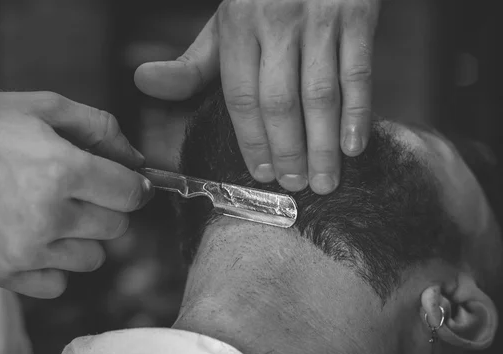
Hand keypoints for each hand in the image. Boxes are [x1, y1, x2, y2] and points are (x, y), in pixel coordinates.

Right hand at [0, 92, 152, 297]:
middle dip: (108, 207)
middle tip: (82, 192)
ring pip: (93, 258)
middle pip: (117, 227)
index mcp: (61, 169)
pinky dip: (56, 265)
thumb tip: (138, 161)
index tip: (130, 185)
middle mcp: (47, 215)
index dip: (137, 188)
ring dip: (84, 237)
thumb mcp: (42, 106)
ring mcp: (25, 249)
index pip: (130, 194)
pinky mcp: (4, 272)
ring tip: (55, 214)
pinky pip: (59, 283)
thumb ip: (100, 128)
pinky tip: (38, 238)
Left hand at [135, 0, 380, 193]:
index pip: (241, 96)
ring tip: (323, 180)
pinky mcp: (358, 14)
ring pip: (319, 94)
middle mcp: (277, 21)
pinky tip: (353, 146)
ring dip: (321, 145)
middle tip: (295, 186)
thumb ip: (192, 62)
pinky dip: (357, 113)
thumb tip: (144, 82)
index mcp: (238, 25)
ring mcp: (320, 18)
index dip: (251, 141)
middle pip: (279, 101)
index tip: (262, 175)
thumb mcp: (225, 25)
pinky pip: (358, 73)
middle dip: (287, 151)